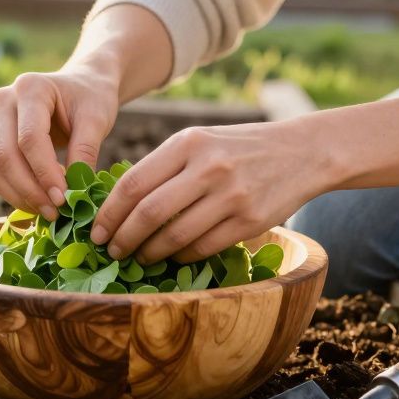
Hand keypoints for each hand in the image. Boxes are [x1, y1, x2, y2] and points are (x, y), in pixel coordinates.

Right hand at [0, 66, 120, 218]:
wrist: (80, 86)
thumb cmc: (90, 99)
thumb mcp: (96, 119)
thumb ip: (85, 151)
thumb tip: (73, 192)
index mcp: (30, 88)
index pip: (30, 138)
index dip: (44, 173)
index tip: (64, 199)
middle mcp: (3, 100)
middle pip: (5, 156)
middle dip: (29, 190)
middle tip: (55, 213)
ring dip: (19, 196)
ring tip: (49, 211)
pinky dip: (14, 193)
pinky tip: (40, 200)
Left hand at [90, 121, 334, 263]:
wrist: (302, 152)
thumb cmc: (238, 148)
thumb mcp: (199, 141)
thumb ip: (163, 166)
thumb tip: (118, 204)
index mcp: (187, 143)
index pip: (133, 183)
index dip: (109, 213)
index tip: (96, 230)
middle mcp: (208, 168)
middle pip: (149, 213)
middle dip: (123, 238)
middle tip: (112, 250)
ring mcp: (231, 196)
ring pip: (174, 237)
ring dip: (149, 253)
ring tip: (138, 257)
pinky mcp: (250, 221)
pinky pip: (202, 248)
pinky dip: (181, 257)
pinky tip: (172, 256)